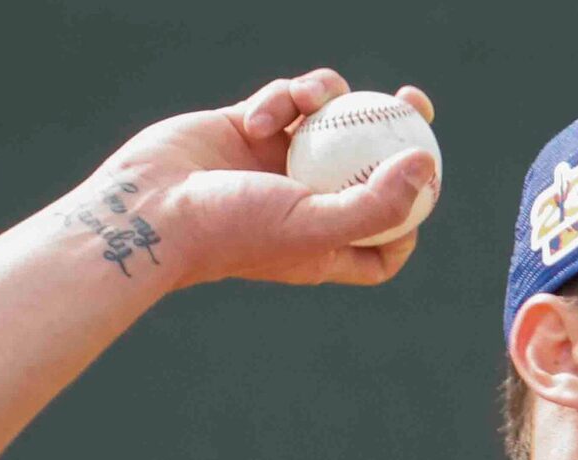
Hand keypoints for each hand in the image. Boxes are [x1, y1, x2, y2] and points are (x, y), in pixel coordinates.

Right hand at [94, 68, 438, 290]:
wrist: (152, 208)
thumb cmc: (231, 230)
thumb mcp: (313, 226)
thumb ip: (376, 203)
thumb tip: (426, 165)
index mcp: (324, 243)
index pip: (383, 240)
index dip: (410, 215)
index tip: (424, 181)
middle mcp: (304, 204)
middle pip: (365, 168)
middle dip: (393, 134)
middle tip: (413, 101)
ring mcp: (276, 164)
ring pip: (327, 121)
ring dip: (326, 98)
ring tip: (312, 99)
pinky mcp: (247, 128)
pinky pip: (283, 100)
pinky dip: (279, 98)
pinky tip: (260, 116)